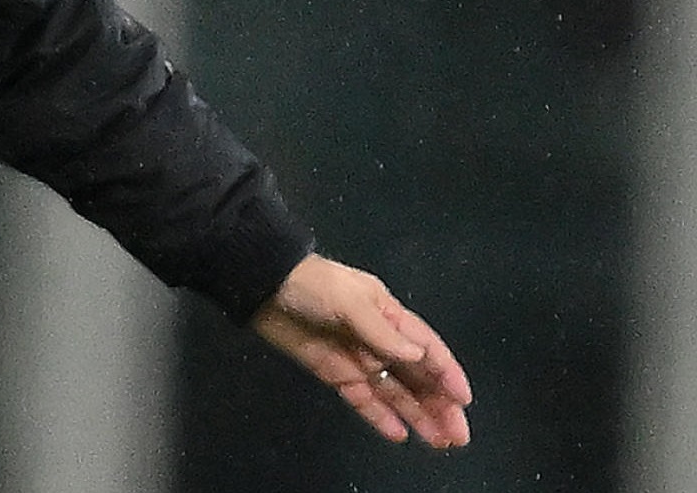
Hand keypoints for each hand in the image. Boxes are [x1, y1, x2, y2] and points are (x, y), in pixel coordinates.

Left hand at [251, 254, 472, 448]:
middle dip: (440, 404)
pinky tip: (399, 434)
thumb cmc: (311, 285)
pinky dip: (380, 416)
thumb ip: (382, 331)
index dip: (447, 374)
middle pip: (417, 376)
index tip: (464, 400)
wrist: (262, 285)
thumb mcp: (350, 300)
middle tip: (458, 435)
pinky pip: (363, 399)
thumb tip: (418, 357)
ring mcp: (357, 358)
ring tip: (439, 441)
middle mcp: (379, 341)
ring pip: (395, 392)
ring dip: (418, 415)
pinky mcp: (335, 373)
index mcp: (389, 316)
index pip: (427, 349)